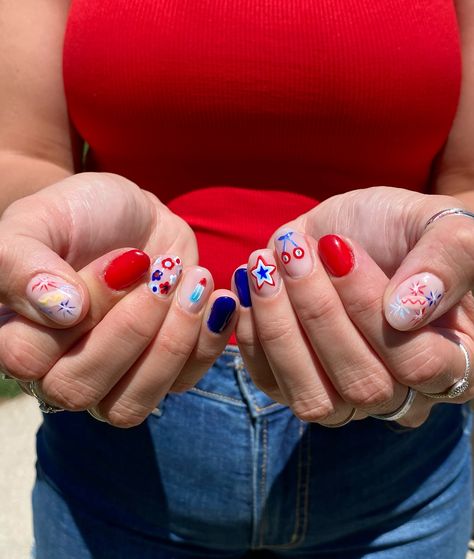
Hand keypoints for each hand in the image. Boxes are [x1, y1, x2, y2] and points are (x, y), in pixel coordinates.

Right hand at [0, 173, 238, 425]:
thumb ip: (22, 261)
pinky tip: (216, 299)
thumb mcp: (41, 218)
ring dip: (170, 342)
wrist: (133, 215)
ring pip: (130, 406)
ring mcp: (113, 378)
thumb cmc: (82, 214)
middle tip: (162, 273)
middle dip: (131, 329)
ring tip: (195, 281)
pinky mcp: (160, 373)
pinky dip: (206, 342)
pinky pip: (181, 384)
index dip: (80, 313)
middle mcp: (60, 368)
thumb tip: (60, 311)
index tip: (120, 262)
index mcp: (21, 334)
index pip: (28, 358)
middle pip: (80, 391)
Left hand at [234, 187, 473, 426]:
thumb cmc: (407, 229)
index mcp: (456, 360)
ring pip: (313, 399)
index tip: (340, 251)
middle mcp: (403, 391)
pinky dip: (251, 336)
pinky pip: (271, 383)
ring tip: (264, 266)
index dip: (370, 311)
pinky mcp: (299, 382)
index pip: (418, 366)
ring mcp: (347, 394)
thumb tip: (403, 313)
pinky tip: (245, 286)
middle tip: (294, 253)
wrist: (358, 231)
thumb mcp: (442, 224)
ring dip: (280, 329)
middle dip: (318, 313)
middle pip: (362, 387)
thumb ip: (447, 261)